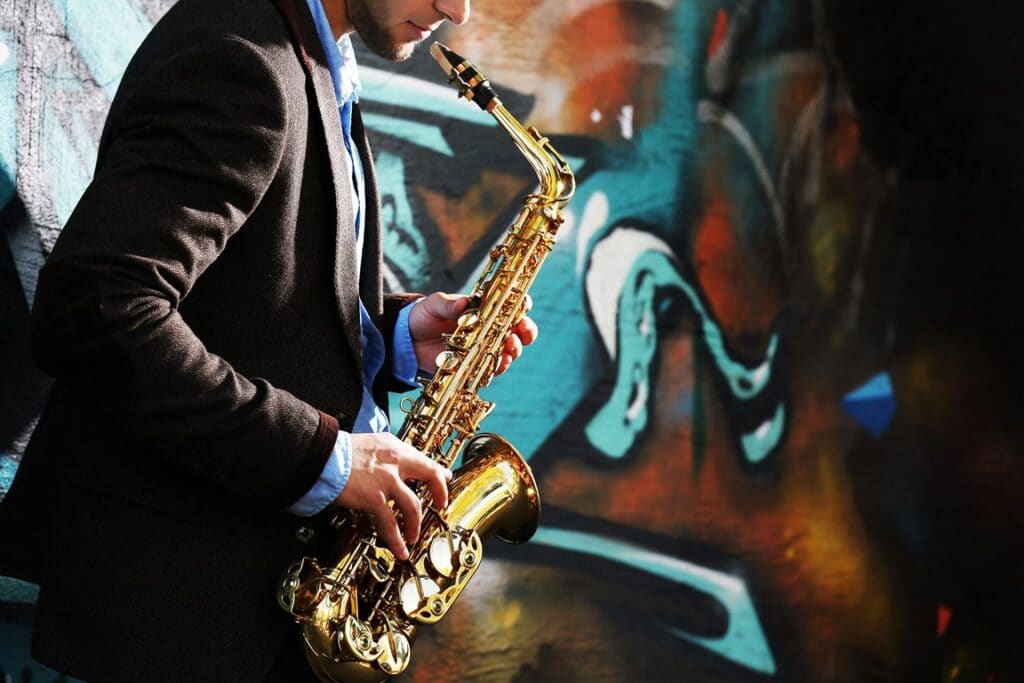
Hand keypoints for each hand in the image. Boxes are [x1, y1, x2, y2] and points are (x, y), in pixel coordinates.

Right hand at [335, 432, 451, 560]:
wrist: (319, 456)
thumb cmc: (336, 452)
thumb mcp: (368, 445)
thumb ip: (383, 456)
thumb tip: (392, 466)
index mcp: (393, 447)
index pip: (422, 459)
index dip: (437, 471)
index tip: (444, 478)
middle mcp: (394, 461)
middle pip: (430, 475)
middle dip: (440, 492)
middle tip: (442, 505)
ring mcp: (386, 480)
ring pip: (413, 506)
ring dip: (416, 524)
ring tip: (414, 537)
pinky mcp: (374, 497)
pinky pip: (390, 523)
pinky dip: (396, 539)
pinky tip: (399, 549)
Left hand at [409, 292, 538, 374]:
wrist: (408, 340)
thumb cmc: (425, 316)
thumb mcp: (434, 305)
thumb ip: (448, 304)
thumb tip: (464, 303)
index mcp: (484, 309)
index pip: (510, 305)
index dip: (522, 305)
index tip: (524, 306)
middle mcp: (489, 329)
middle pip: (518, 331)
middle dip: (526, 331)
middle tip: (521, 333)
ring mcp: (484, 348)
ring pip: (509, 351)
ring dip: (513, 351)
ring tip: (509, 350)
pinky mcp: (475, 366)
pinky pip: (492, 370)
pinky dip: (497, 368)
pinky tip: (497, 365)